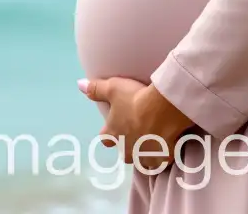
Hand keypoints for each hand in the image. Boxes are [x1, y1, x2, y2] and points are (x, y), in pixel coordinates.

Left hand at [78, 76, 193, 168]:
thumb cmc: (134, 99)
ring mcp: (145, 156)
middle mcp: (127, 149)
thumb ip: (96, 89)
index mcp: (114, 133)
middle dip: (128, 145)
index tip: (115, 126)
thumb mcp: (113, 88)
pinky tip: (167, 146)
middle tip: (137, 132)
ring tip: (153, 140)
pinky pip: (161, 162)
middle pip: (124, 153)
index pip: (106, 140)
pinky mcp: (162, 159)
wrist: (162, 110)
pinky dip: (163, 156)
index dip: (109, 133)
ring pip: (142, 161)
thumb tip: (79, 85)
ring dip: (145, 153)